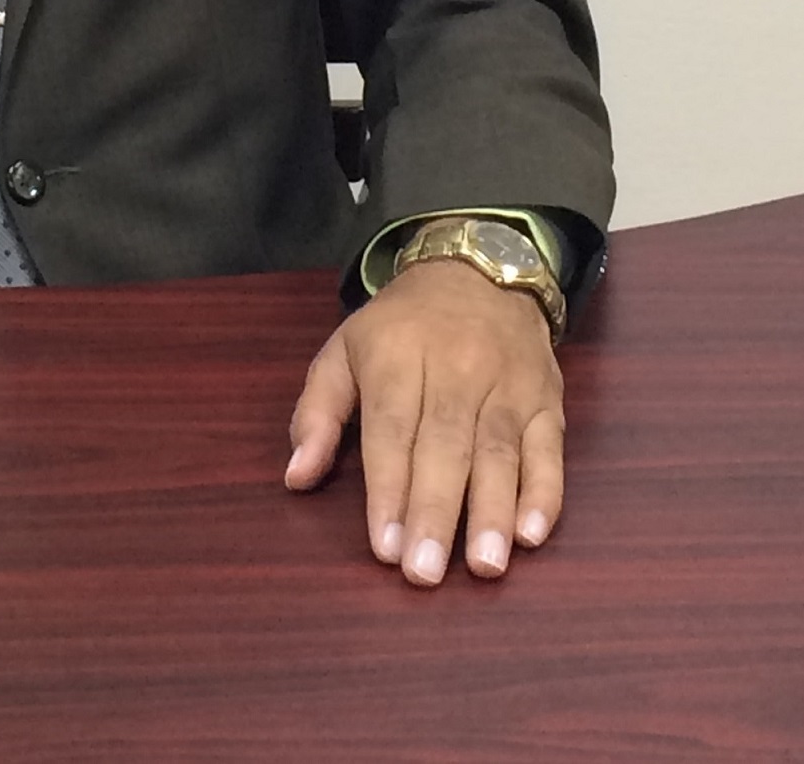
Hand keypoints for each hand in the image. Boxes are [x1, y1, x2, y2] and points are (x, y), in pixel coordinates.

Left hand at [284, 259, 562, 585]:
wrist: (478, 272)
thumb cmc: (400, 327)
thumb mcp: (344, 350)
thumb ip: (318, 413)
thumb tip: (296, 476)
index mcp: (398, 357)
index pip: (392, 428)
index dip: (388, 488)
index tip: (384, 547)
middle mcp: (455, 370)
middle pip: (445, 446)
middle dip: (435, 511)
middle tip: (424, 573)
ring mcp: (507, 386)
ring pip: (500, 451)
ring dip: (492, 512)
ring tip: (483, 567)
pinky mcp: (547, 401)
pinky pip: (550, 449)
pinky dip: (544, 493)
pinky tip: (531, 535)